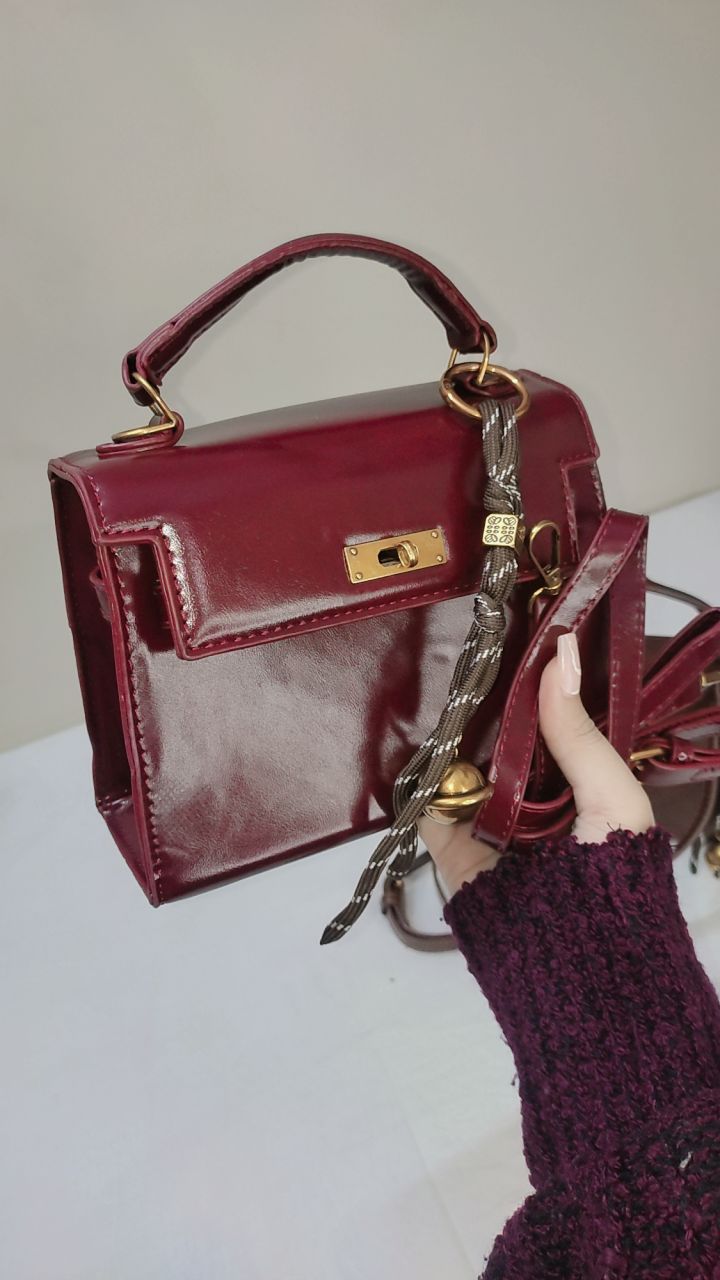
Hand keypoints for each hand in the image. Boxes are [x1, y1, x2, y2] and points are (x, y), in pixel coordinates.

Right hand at [417, 631, 655, 898]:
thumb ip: (580, 732)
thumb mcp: (612, 796)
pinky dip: (417, 778)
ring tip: (431, 684)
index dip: (530, 689)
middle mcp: (531, 800)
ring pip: (461, 768)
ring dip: (449, 737)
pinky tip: (409, 740)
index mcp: (576, 786)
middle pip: (499, 743)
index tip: (510, 640)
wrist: (576, 961)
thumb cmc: (611, 875)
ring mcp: (488, 823)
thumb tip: (561, 655)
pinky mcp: (450, 848)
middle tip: (464, 654)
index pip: (548, 727)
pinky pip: (428, 805)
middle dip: (483, 708)